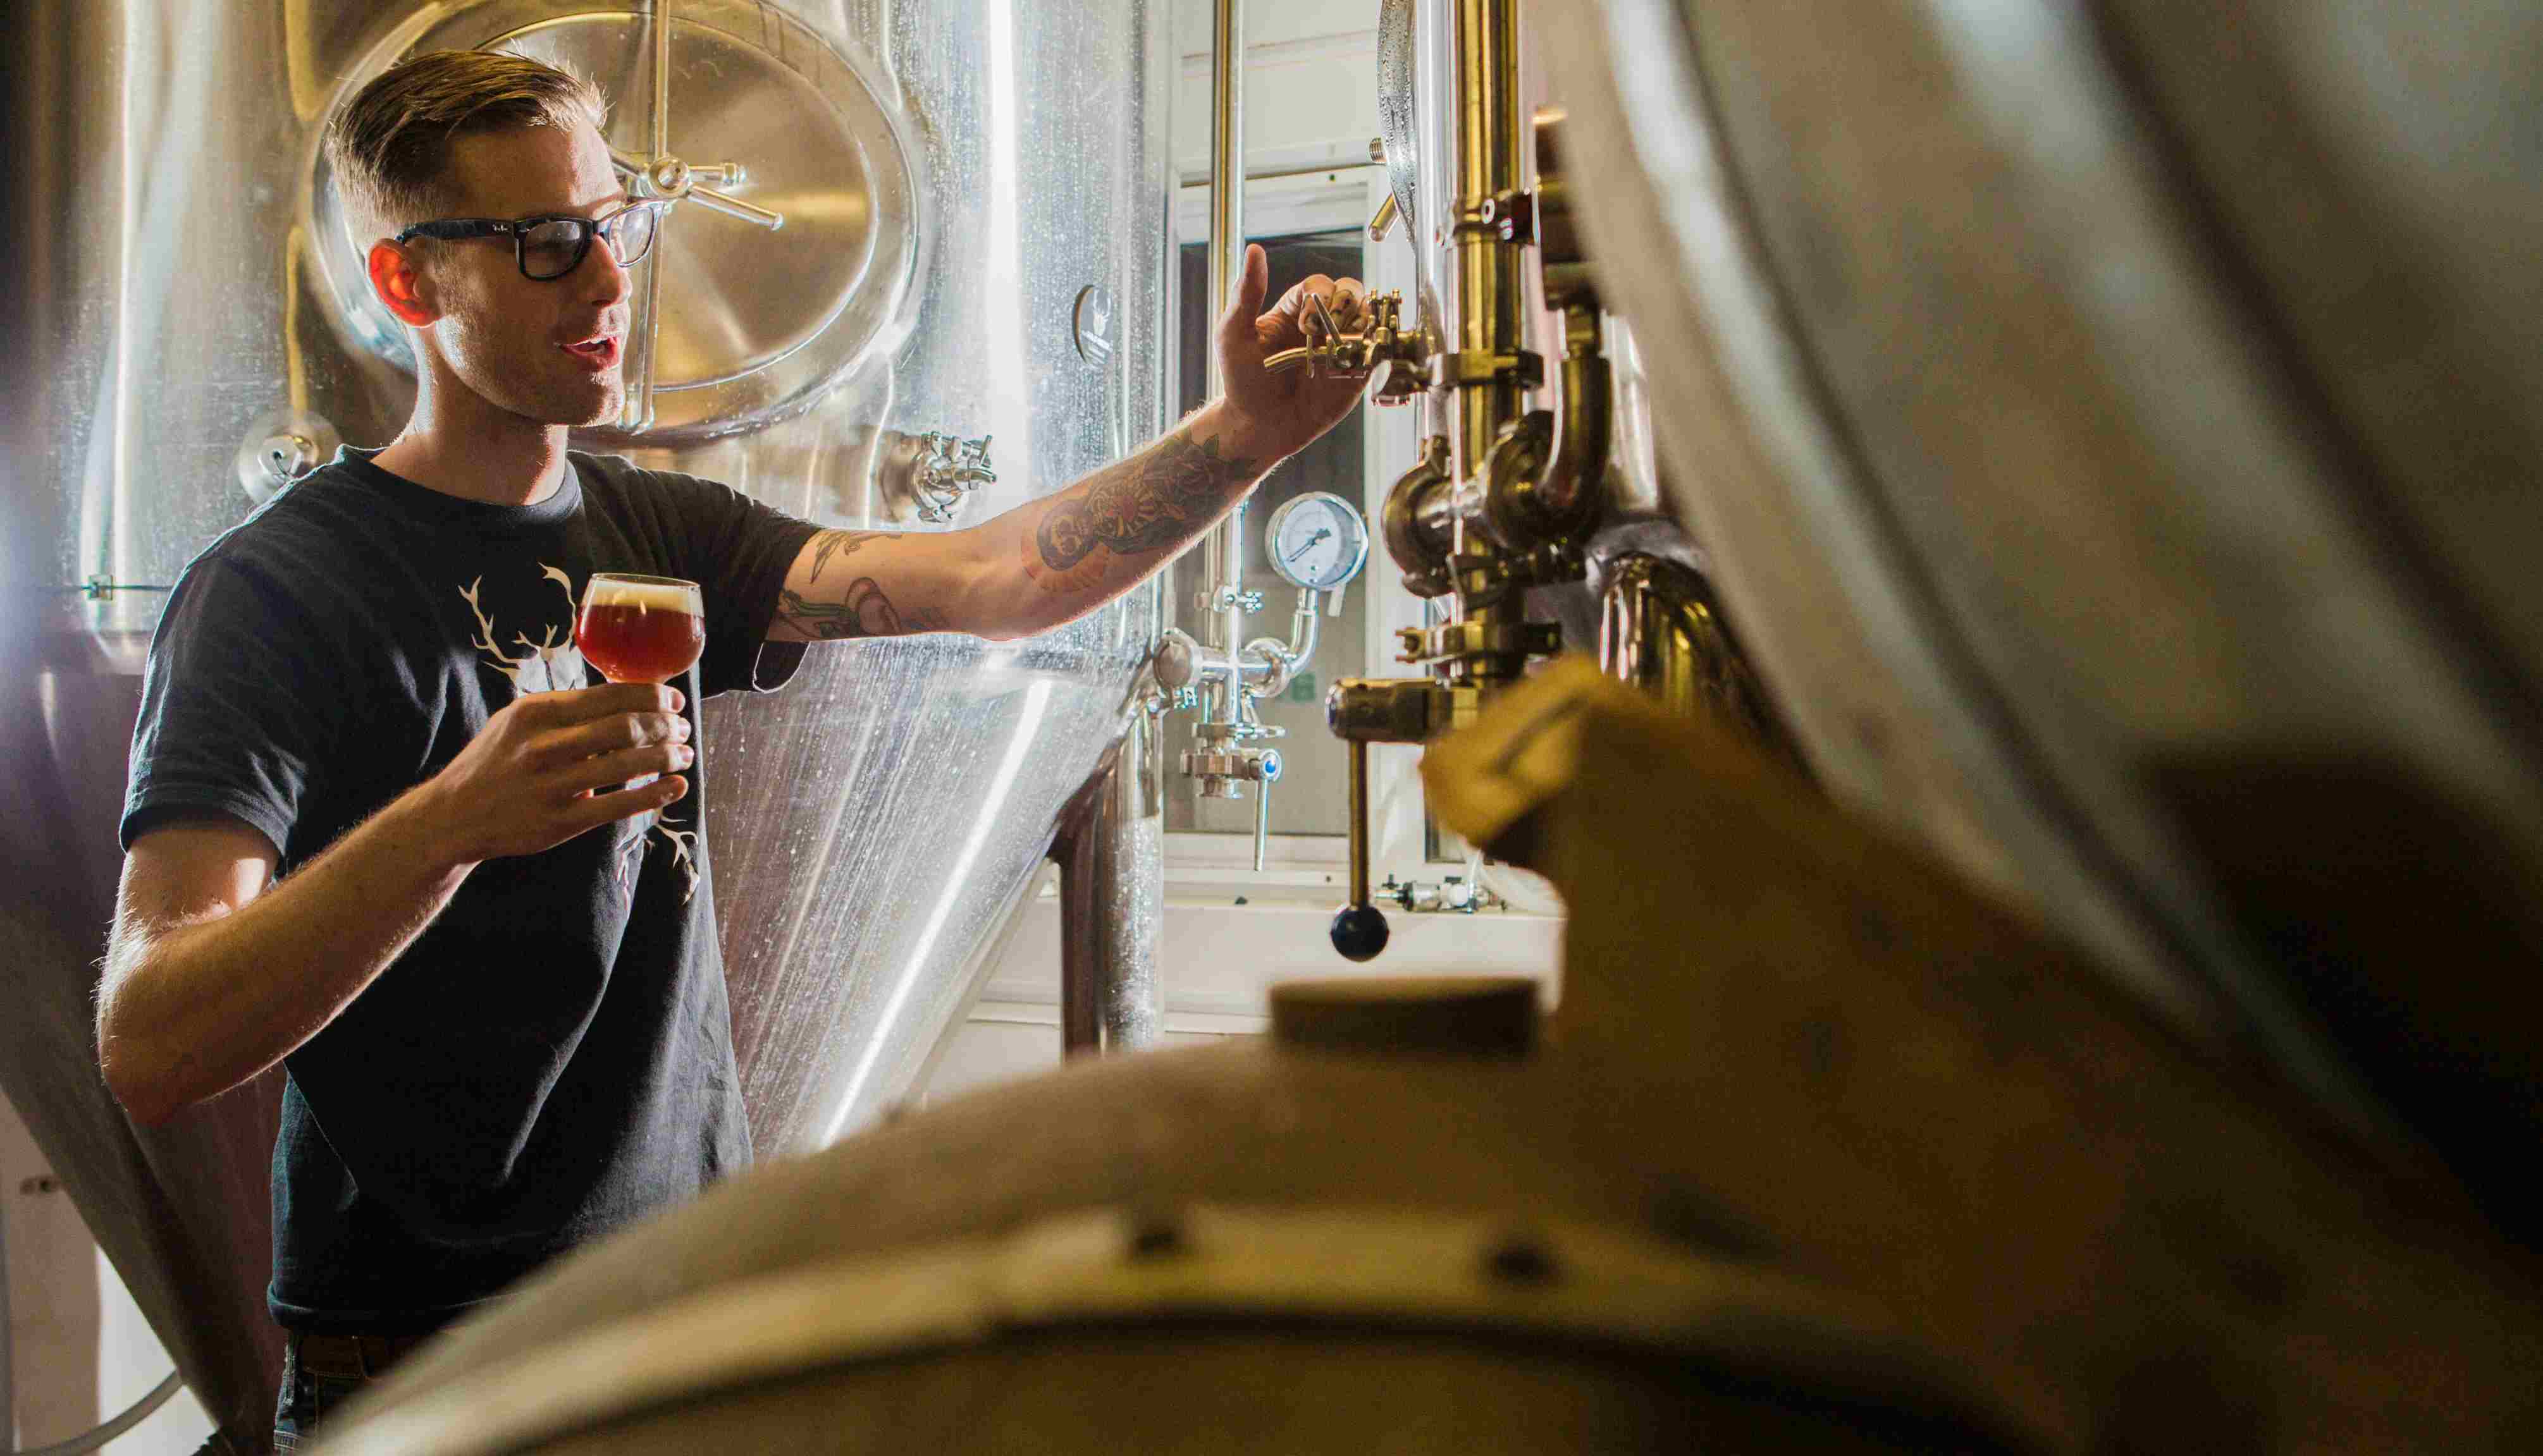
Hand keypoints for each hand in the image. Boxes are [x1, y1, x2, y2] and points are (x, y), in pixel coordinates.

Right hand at [411, 684, 692, 864]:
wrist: (454, 815)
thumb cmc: (496, 762)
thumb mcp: (519, 721)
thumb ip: (566, 709)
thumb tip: (628, 695)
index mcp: (537, 713)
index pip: (610, 695)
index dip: (652, 697)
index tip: (674, 700)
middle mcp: (544, 746)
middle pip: (625, 727)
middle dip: (666, 725)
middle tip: (684, 727)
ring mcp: (551, 785)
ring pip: (628, 764)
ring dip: (667, 756)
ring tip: (685, 753)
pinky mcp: (560, 822)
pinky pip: (619, 805)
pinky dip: (656, 793)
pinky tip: (677, 785)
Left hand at [1214, 242, 1370, 461]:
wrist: (1260, 426)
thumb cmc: (1242, 380)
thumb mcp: (1234, 333)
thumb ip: (1247, 292)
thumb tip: (1254, 251)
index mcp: (1295, 308)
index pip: (1319, 284)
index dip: (1319, 298)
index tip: (1304, 325)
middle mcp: (1322, 322)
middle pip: (1351, 292)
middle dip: (1345, 305)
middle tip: (1327, 334)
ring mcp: (1341, 346)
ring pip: (1368, 317)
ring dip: (1362, 324)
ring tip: (1344, 346)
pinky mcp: (1356, 372)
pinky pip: (1377, 351)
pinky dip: (1375, 349)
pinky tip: (1357, 360)